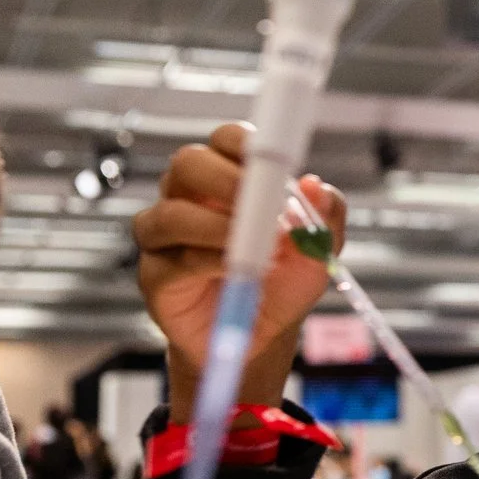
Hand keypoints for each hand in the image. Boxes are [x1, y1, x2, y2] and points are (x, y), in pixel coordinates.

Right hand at [133, 122, 347, 419]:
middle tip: (261, 206)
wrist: (259, 338)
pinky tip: (236, 271)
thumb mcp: (319, 251)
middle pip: (188, 163)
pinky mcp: (154, 275)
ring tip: (256, 247)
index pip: (224, 140)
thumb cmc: (282, 283)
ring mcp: (165, 235)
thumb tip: (316, 186)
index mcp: (228, 179)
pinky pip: (173, 259)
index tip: (270, 164)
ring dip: (216, 227)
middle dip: (224, 180)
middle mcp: (189, 197)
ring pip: (171, 213)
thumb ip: (324, 216)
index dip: (243, 143)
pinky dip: (209, 261)